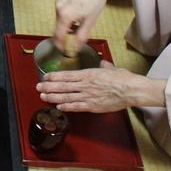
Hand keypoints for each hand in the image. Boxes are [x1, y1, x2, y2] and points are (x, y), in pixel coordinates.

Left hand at [37, 61, 165, 111]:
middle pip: (62, 86)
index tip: (45, 76)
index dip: (54, 76)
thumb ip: (104, 66)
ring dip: (53, 97)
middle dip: (48, 86)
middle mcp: (85, 85)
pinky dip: (66, 107)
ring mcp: (88, 96)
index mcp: (88, 74)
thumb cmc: (124, 79)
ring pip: (66, 97)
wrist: (132, 90)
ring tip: (43, 96)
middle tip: (38, 87)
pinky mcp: (93, 106)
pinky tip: (58, 107)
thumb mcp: (111, 68)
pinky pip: (76, 107)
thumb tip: (102, 63)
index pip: (67, 75)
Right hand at [52, 0, 123, 52]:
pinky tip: (76, 16)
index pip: (58, 35)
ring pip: (59, 20)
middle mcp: (58, 8)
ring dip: (66, 26)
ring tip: (78, 25)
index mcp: (65, 15)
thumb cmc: (95, 3)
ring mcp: (58, 2)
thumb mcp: (90, 23)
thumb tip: (75, 49)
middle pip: (58, 27)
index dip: (60, 44)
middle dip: (65, 34)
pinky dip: (66, 18)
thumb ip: (81, 37)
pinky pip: (60, 13)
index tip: (63, 51)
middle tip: (75, 37)